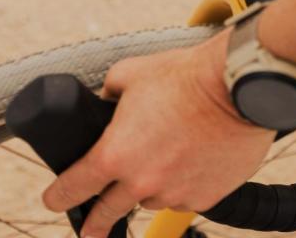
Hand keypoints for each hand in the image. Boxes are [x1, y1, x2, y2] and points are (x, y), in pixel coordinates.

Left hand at [42, 30, 275, 237]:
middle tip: (91, 229)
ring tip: (166, 156)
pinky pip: (186, 197)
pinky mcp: (206, 197)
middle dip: (95, 222)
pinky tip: (193, 159)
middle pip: (108, 212)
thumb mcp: (132, 74)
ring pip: (152, 200)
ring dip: (151, 188)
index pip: (73, 187)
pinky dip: (184, 184)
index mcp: (114, 154)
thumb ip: (110, 91)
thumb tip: (105, 99)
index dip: (58, 197)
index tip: (54, 200)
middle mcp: (142, 182)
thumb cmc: (188, 77)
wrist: (240, 87)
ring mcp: (176, 193)